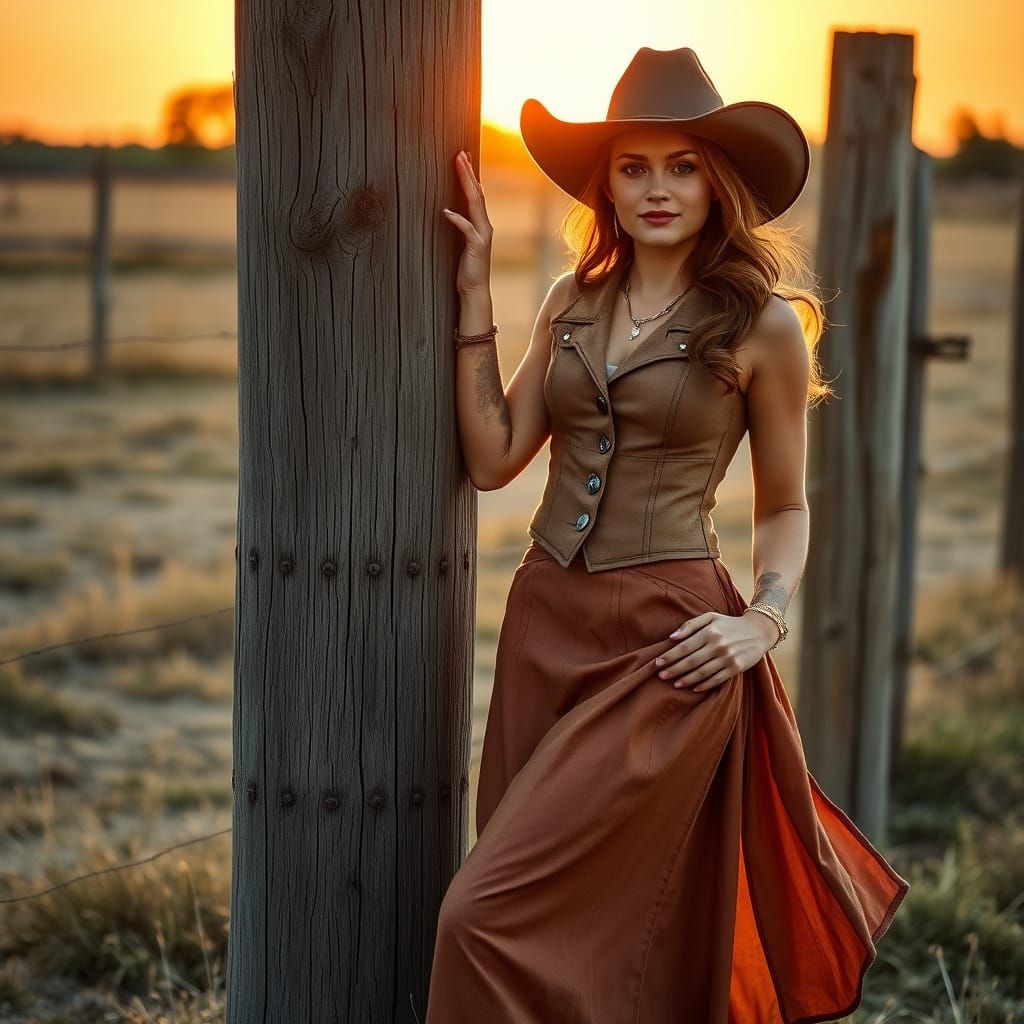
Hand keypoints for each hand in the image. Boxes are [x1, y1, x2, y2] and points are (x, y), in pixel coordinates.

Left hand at [442, 150, 492, 295]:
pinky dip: (456, 219)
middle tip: (460, 153)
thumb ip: (460, 227)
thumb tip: (449, 211)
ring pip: (475, 204)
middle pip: (477, 193)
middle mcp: (484, 226)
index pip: (476, 194)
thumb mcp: (462, 243)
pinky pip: (466, 229)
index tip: (462, 156)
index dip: (470, 175)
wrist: (475, 289)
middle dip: (468, 172)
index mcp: (481, 224)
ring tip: (459, 166)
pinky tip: (446, 212)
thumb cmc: (466, 268)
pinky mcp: (476, 246)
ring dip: (466, 184)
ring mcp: (482, 235)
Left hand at [652, 610, 779, 692]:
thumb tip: (672, 637)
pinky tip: (693, 688)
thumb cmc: (729, 624)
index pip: (684, 647)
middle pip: (691, 661)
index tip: (657, 663)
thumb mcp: (711, 617)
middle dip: (674, 669)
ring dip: (686, 679)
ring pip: (702, 672)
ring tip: (674, 684)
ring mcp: (728, 658)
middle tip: (661, 676)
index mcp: (710, 632)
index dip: (669, 656)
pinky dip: (704, 685)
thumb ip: (690, 625)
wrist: (758, 630)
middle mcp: (718, 645)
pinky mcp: (736, 668)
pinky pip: (717, 679)